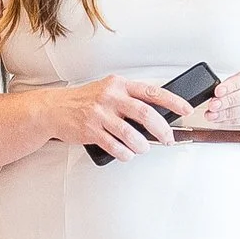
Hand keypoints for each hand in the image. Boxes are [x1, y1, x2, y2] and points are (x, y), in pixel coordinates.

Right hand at [38, 76, 190, 161]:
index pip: (151, 91)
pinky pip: (114, 146)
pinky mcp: (90, 130)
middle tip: (168, 139)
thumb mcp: (108, 90)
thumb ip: (129, 99)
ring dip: (142, 145)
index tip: (186, 110)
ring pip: (130, 134)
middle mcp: (110, 97)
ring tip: (143, 148)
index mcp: (119, 84)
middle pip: (145, 113)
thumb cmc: (84, 101)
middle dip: (161, 129)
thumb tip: (157, 115)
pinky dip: (125, 153)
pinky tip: (127, 153)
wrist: (53, 109)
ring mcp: (99, 114)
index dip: (172, 101)